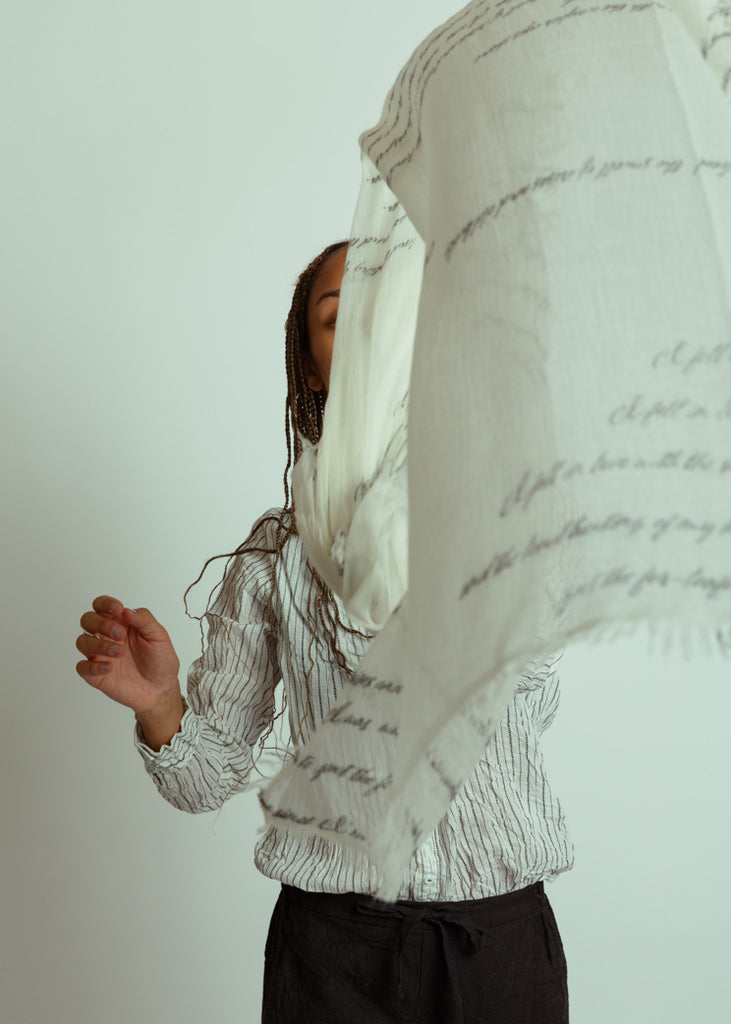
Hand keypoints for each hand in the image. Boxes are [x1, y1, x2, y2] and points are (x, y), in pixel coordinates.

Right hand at [76, 596, 180, 714]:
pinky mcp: (96, 674)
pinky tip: (109, 668)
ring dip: (98, 644)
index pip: (102, 605)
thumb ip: (144, 620)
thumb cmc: (160, 660)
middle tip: (121, 634)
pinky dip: (92, 666)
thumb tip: (126, 610)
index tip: (118, 609)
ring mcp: (100, 655)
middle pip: (88, 620)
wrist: (161, 689)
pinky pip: (82, 667)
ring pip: (82, 641)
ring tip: (119, 652)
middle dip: (101, 623)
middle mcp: (107, 636)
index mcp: (121, 622)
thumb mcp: (159, 636)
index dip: (105, 603)